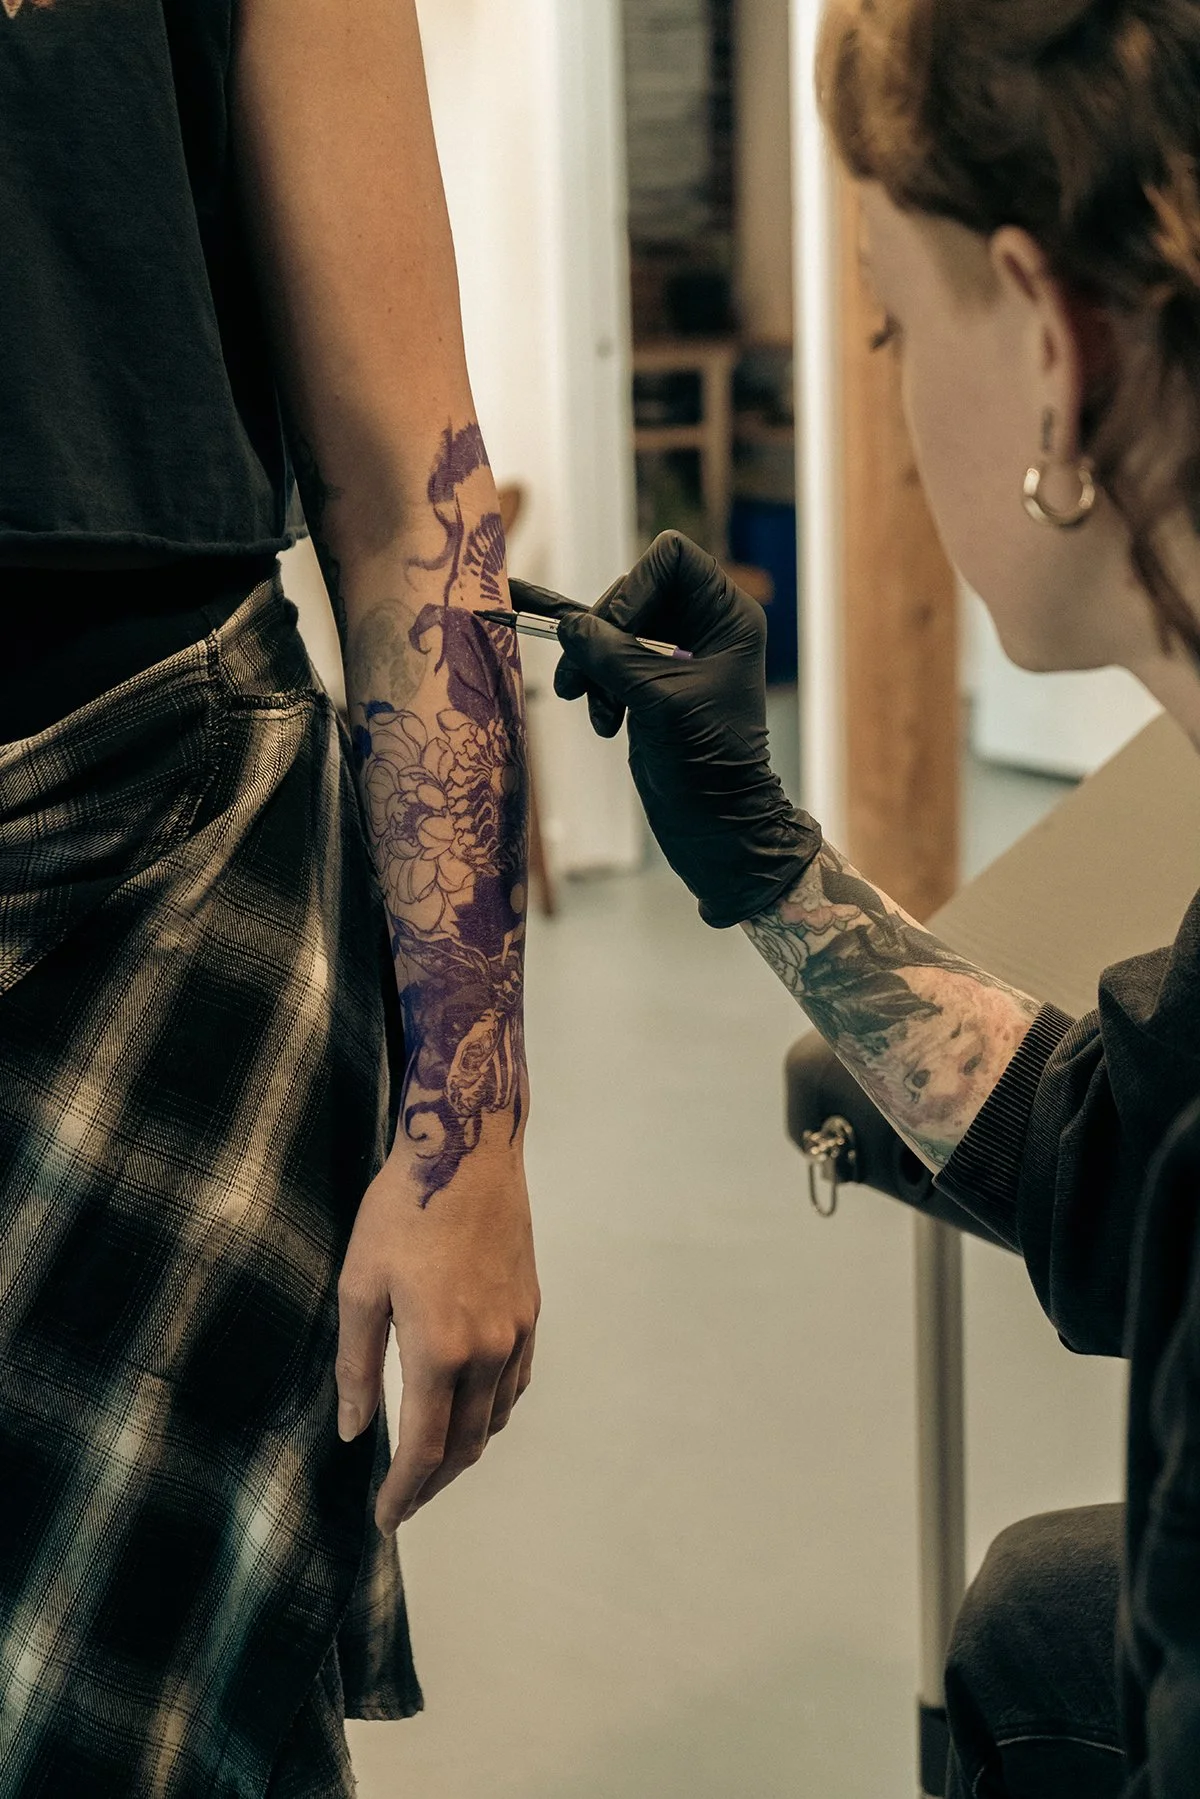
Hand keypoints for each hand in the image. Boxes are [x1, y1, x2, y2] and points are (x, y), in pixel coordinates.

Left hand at [335, 1123, 538, 1534]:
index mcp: (438, 1349)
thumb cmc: (401, 1209)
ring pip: (496, 1419)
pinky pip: (515, 1384)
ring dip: (463, 1451)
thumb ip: (356, 1365)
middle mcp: (487, 1350)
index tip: (385, 1518)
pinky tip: (469, 1410)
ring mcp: (516, 1331)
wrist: (468, 1149)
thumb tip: (352, 1431)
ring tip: (430, 1464)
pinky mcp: (530, 1310)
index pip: (423, 1448)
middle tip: (403, 1502)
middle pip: (465, 1445)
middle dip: (432, 1484)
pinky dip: (491, 1413)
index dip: (403, 1492)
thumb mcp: (359, 1284)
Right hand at [550, 532, 822, 927]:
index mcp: (727, 617)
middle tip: (579, 680)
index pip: (671, 559)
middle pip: (632, 591)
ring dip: (591, 664)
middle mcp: (704, 625)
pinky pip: (607, 658)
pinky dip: (596, 685)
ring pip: (612, 627)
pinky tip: (603, 722)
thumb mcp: (658, 702)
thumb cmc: (707, 764)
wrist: (715, 824)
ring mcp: (676, 652)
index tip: (612, 631)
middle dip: (600, 634)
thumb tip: (568, 625)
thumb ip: (612, 656)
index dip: (634, 586)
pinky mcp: (651, 680)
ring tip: (588, 707)